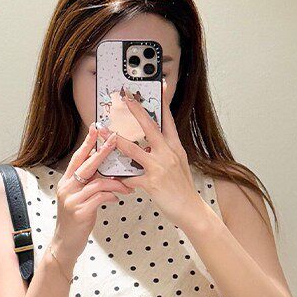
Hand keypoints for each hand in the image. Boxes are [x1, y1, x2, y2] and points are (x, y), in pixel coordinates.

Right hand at [52, 124, 132, 261]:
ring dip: (115, 183)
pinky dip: (111, 196)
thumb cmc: (76, 221)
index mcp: (66, 182)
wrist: (65, 244)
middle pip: (86, 165)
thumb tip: (106, 176)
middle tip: (115, 139)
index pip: (77, 158)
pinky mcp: (80, 212)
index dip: (87, 143)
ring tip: (127, 187)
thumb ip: (89, 186)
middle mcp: (67, 188)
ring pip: (97, 182)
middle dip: (102, 151)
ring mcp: (72, 200)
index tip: (96, 128)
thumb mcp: (79, 200)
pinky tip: (117, 199)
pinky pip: (100, 198)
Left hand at [107, 81, 206, 229]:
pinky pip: (131, 178)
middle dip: (136, 111)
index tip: (160, 85)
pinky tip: (110, 175)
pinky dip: (120, 178)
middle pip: (150, 127)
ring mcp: (160, 167)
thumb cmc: (183, 189)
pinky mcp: (153, 183)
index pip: (168, 120)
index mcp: (175, 148)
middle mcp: (168, 154)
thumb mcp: (180, 164)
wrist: (191, 211)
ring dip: (116, 140)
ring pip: (134, 149)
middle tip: (124, 97)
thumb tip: (156, 143)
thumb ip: (168, 151)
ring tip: (104, 132)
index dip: (163, 102)